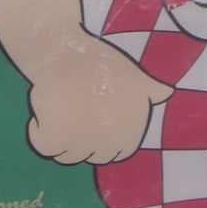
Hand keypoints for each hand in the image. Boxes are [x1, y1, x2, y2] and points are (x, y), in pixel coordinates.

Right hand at [27, 39, 173, 164]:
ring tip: (59, 109)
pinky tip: (43, 112)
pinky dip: (38, 132)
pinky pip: (43, 146)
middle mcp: (107, 145)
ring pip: (64, 155)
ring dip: (59, 138)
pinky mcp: (54, 138)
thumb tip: (168, 92)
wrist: (68, 51)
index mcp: (128, 136)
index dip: (97, 137)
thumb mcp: (136, 76)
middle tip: (72, 111)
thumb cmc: (102, 63)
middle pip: (86, 156)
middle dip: (78, 139)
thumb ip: (152, 90)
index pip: (111, 154)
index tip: (88, 118)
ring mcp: (80, 144)